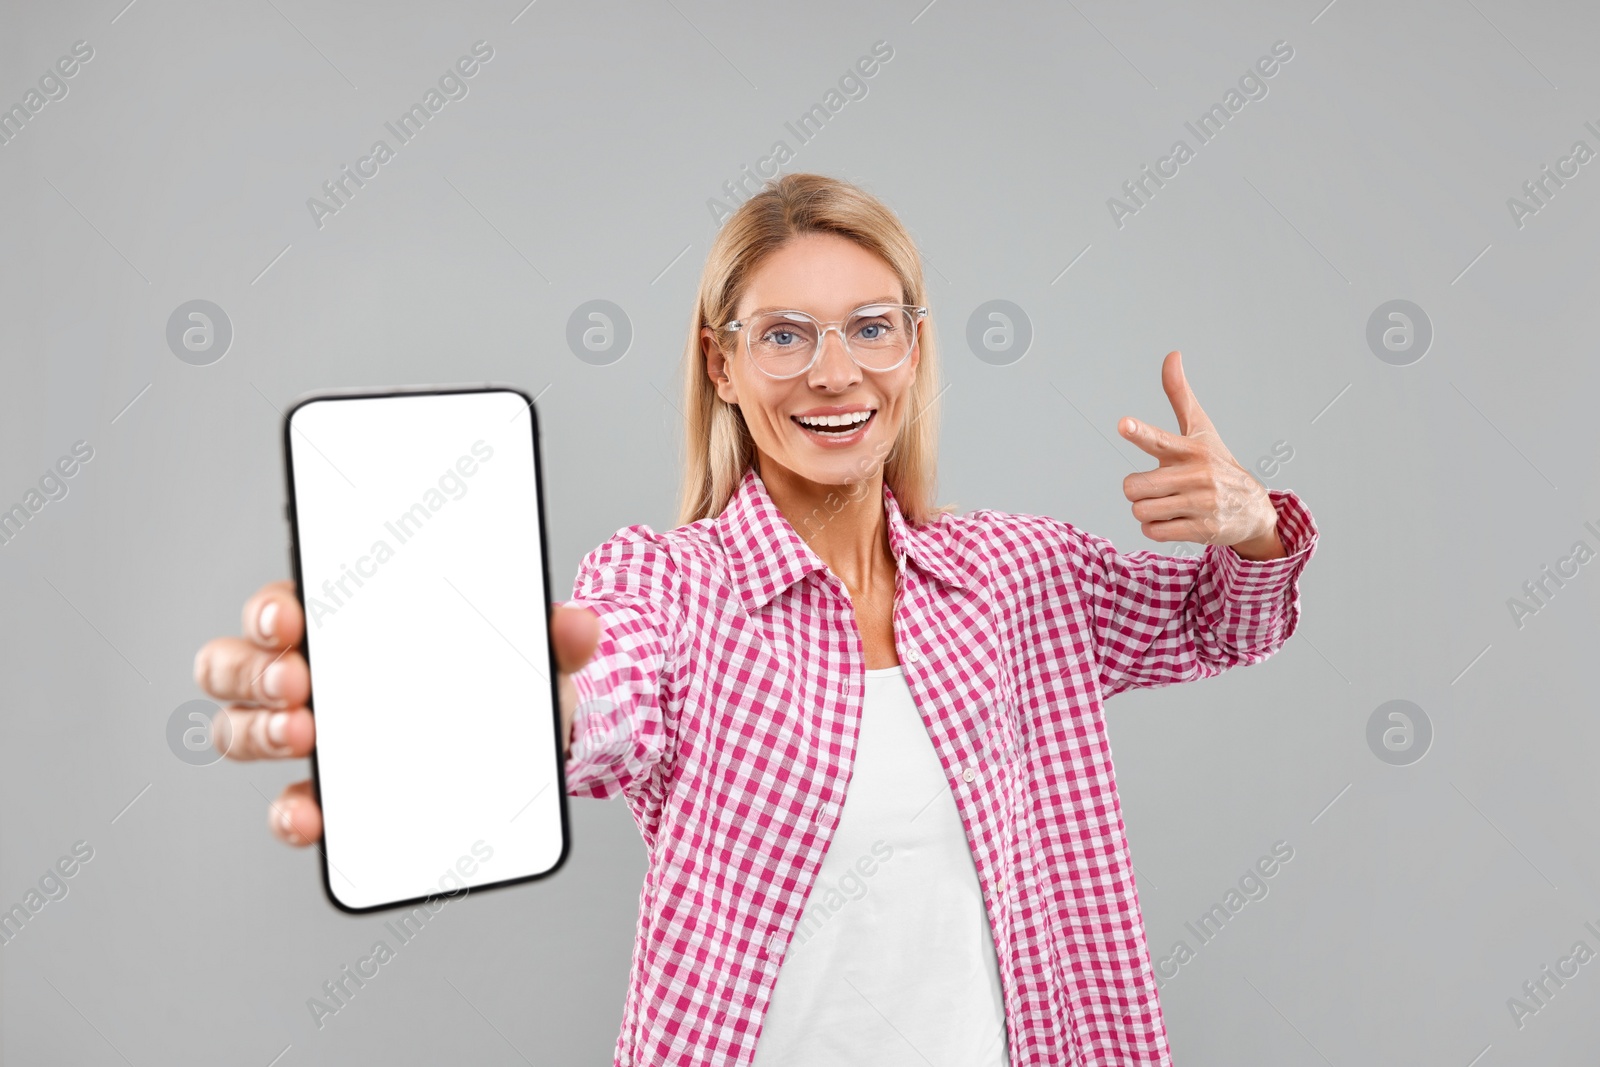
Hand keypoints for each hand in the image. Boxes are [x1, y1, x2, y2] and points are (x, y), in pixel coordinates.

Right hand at [192, 581, 600, 847]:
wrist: (524, 737)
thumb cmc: (500, 675)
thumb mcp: (530, 650)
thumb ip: (555, 635)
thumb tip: (582, 625)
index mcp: (347, 620)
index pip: (283, 603)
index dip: (271, 608)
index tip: (292, 617)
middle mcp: (312, 674)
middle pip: (236, 663)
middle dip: (254, 670)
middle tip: (298, 681)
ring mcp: (313, 735)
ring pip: (241, 729)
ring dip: (258, 732)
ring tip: (302, 736)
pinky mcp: (330, 795)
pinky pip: (288, 804)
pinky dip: (289, 813)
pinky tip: (311, 819)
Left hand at [1118, 351, 1283, 558]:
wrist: (1254, 508)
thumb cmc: (1217, 463)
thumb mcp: (1201, 429)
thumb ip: (1179, 395)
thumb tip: (1172, 354)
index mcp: (1190, 449)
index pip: (1160, 439)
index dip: (1140, 431)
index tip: (1124, 424)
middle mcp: (1196, 475)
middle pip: (1134, 487)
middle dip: (1136, 490)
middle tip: (1153, 487)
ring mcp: (1201, 504)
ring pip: (1141, 511)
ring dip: (1146, 511)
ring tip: (1168, 503)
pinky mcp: (1202, 529)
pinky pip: (1154, 532)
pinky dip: (1156, 529)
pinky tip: (1175, 520)